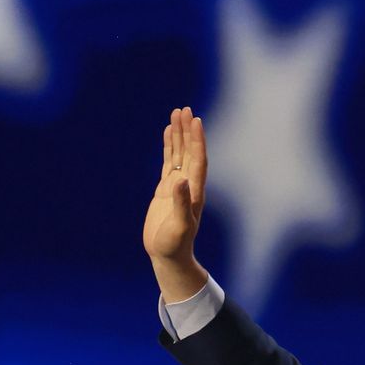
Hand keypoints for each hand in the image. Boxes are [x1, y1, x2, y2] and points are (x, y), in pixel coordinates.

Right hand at [144, 106, 209, 301]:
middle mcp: (189, 185)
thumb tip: (181, 180)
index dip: (197, 141)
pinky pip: (168, 161)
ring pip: (179, 153)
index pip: (198, 160)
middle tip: (185, 109)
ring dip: (179, 134)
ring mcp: (177, 185)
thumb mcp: (178, 225)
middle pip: (189, 151)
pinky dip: (169, 146)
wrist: (168, 255)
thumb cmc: (175, 244)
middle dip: (187, 131)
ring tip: (176, 112)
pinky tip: (167, 133)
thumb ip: (180, 203)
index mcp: (195, 192)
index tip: (196, 121)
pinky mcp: (166, 189)